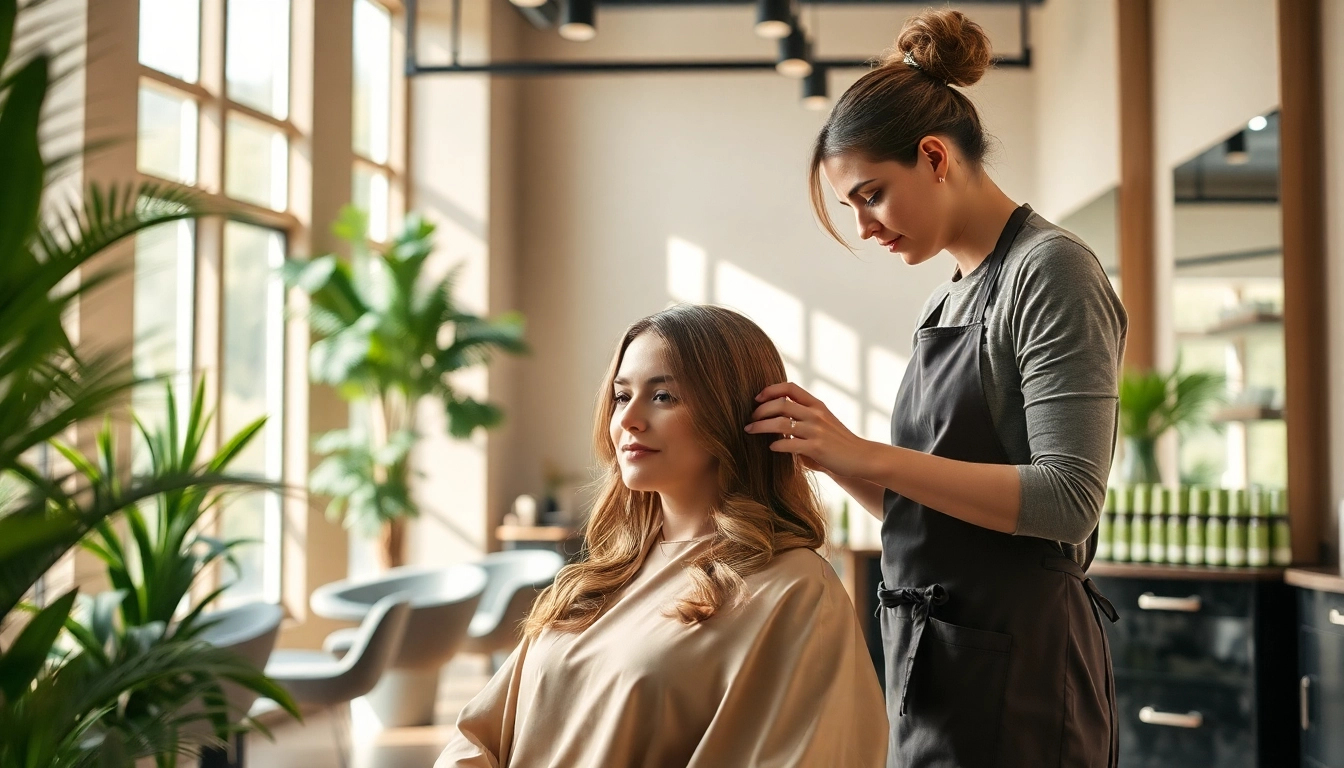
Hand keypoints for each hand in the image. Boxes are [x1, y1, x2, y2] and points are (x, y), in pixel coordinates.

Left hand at [745, 382, 876, 479]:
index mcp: (816, 405)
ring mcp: (816, 430)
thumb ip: (802, 418)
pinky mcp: (817, 448)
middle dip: (761, 410)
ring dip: (761, 426)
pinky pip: (789, 444)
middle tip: (750, 418)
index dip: (770, 389)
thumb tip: (775, 419)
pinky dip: (776, 445)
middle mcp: (816, 414)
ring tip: (750, 430)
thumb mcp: (822, 422)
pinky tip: (771, 448)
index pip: (790, 387)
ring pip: (781, 423)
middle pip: (781, 403)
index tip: (757, 398)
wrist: (861, 457)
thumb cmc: (837, 442)